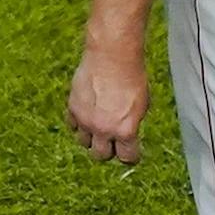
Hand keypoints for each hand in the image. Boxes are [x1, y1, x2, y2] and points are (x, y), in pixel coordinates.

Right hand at [67, 42, 150, 164]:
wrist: (112, 55)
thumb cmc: (132, 76)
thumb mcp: (141, 104)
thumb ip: (131, 123)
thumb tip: (126, 135)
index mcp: (125, 130)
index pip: (127, 158)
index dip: (130, 156)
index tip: (130, 153)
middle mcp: (104, 129)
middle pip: (100, 156)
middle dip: (107, 151)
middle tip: (112, 142)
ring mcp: (86, 120)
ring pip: (83, 142)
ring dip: (91, 137)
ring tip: (98, 126)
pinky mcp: (73, 108)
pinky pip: (72, 125)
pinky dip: (79, 123)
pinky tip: (87, 114)